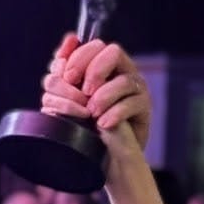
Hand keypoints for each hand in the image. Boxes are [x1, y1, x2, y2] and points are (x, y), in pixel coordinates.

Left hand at [41, 33, 151, 162]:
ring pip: (124, 80)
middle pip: (112, 52)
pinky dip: (114, 114)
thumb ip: (63, 79)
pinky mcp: (144, 107)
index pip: (94, 45)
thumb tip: (59, 57)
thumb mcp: (70, 101)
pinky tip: (103, 125)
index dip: (79, 57)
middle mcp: (122, 71)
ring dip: (103, 97)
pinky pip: (132, 103)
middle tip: (83, 93)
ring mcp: (136, 88)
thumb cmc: (87, 128)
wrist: (107, 158)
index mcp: (102, 65)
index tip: (68, 77)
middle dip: (94, 71)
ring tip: (92, 115)